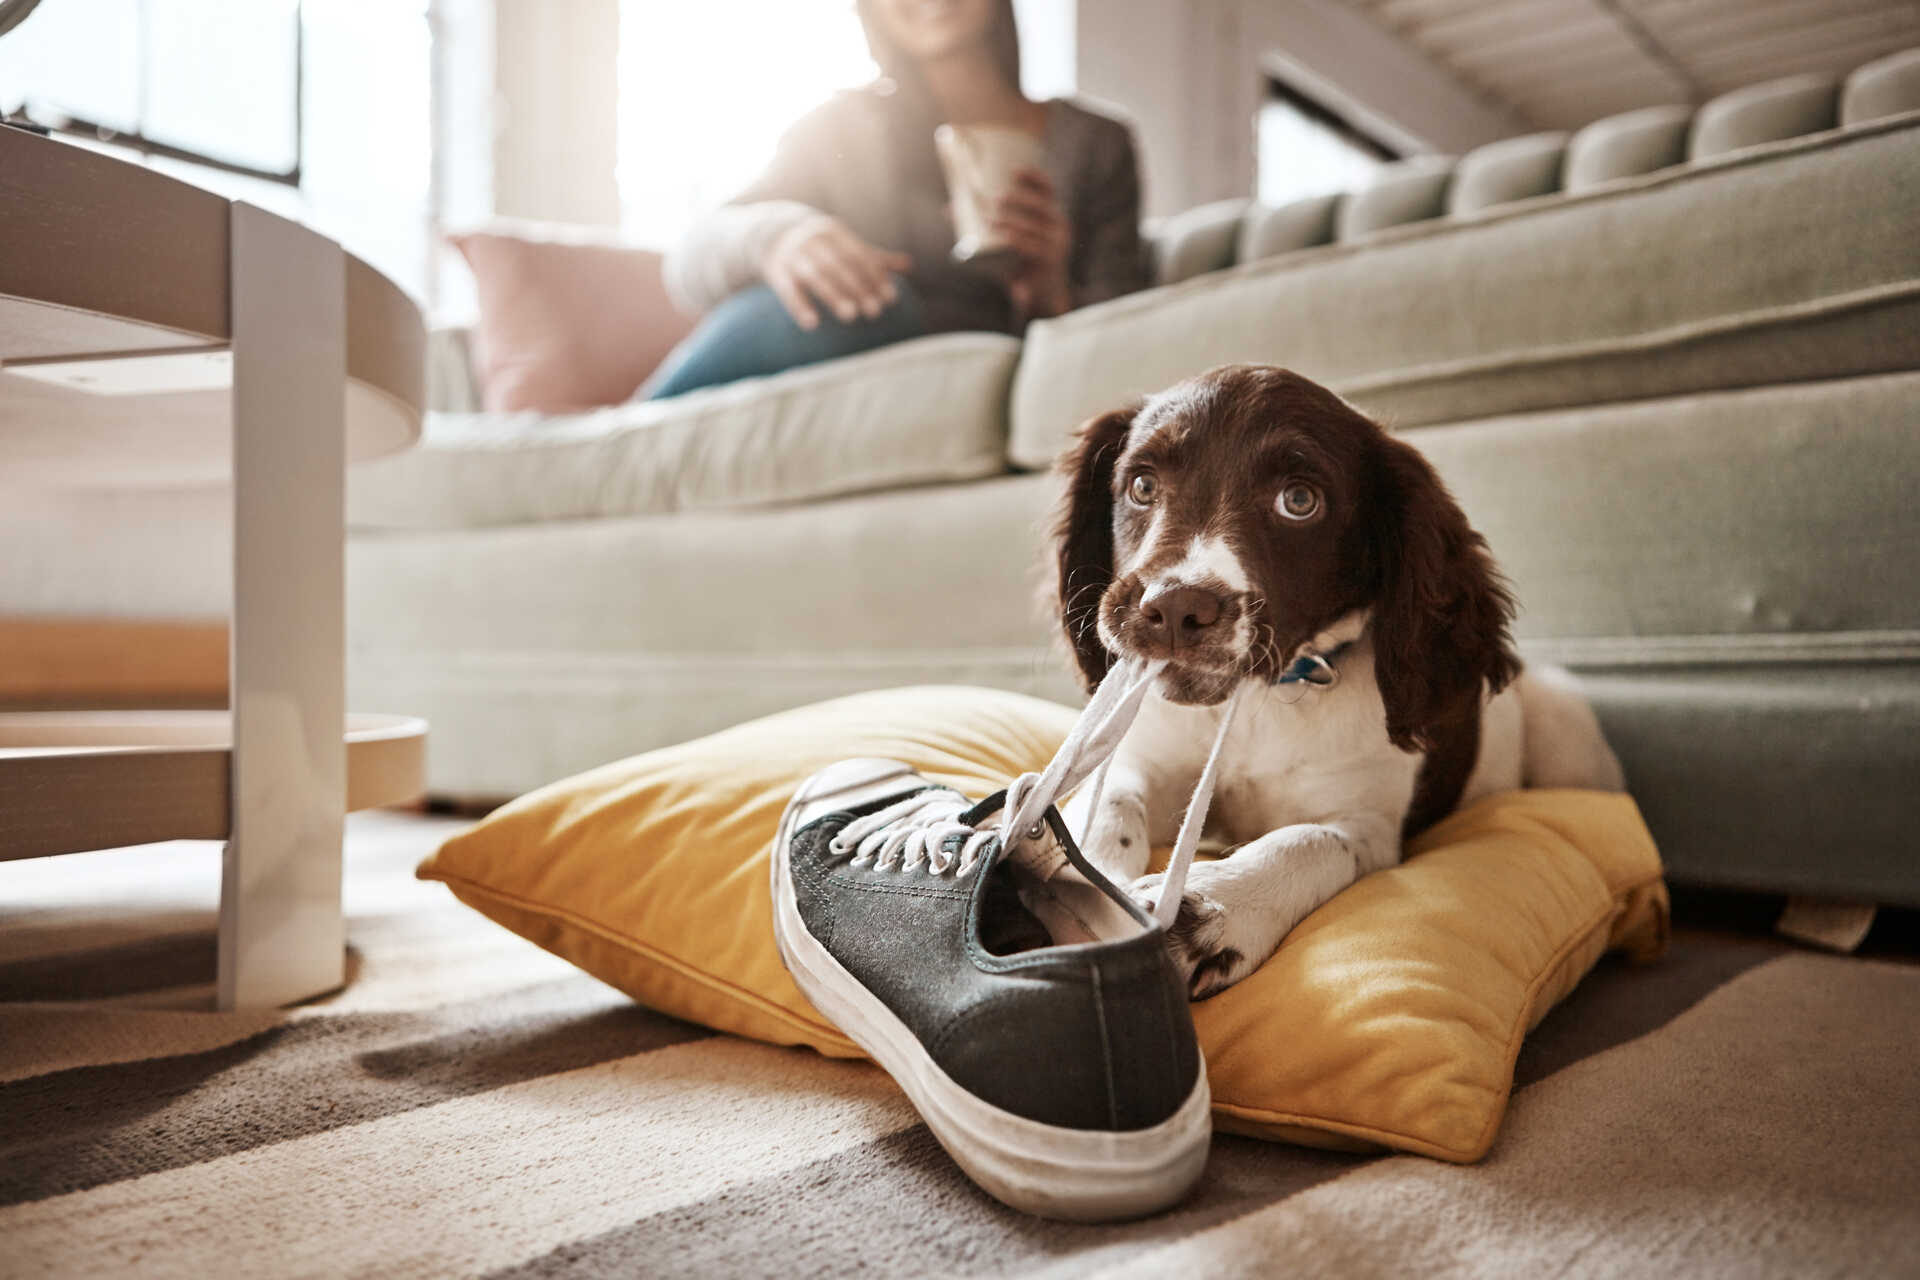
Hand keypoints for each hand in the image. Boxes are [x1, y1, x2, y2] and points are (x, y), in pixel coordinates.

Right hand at [761, 213, 911, 330]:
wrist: (770, 233)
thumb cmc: (819, 245)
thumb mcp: (843, 244)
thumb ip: (873, 257)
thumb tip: (910, 264)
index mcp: (834, 232)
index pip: (859, 255)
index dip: (875, 277)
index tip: (890, 299)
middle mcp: (813, 241)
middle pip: (839, 265)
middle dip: (858, 288)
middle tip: (874, 312)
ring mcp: (793, 255)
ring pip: (815, 276)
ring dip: (833, 295)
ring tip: (851, 315)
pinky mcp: (776, 271)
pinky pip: (788, 290)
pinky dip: (800, 306)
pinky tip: (812, 324)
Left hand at [990, 166, 1072, 318]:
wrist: (1039, 298)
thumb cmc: (1018, 264)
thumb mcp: (1003, 241)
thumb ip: (981, 224)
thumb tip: (948, 209)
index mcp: (1050, 215)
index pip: (1047, 190)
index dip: (1034, 177)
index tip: (1015, 170)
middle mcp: (1058, 226)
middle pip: (1040, 205)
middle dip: (1018, 200)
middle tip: (995, 198)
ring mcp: (1056, 244)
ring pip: (1032, 226)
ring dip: (1011, 220)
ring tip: (991, 219)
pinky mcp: (1050, 261)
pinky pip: (1031, 246)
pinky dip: (1015, 238)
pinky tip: (1002, 235)